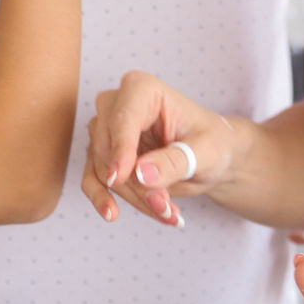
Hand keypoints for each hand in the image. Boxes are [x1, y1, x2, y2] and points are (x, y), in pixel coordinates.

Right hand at [81, 70, 238, 226]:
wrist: (210, 158)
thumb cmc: (212, 144)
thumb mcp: (205, 153)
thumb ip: (174, 161)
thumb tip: (140, 174)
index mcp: (143, 89)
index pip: (123, 118)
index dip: (120, 149)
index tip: (119, 178)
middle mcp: (118, 105)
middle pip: (109, 147)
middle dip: (135, 183)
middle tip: (165, 206)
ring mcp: (108, 131)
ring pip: (103, 170)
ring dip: (133, 197)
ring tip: (167, 214)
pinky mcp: (104, 156)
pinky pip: (92, 180)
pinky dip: (105, 200)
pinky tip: (112, 214)